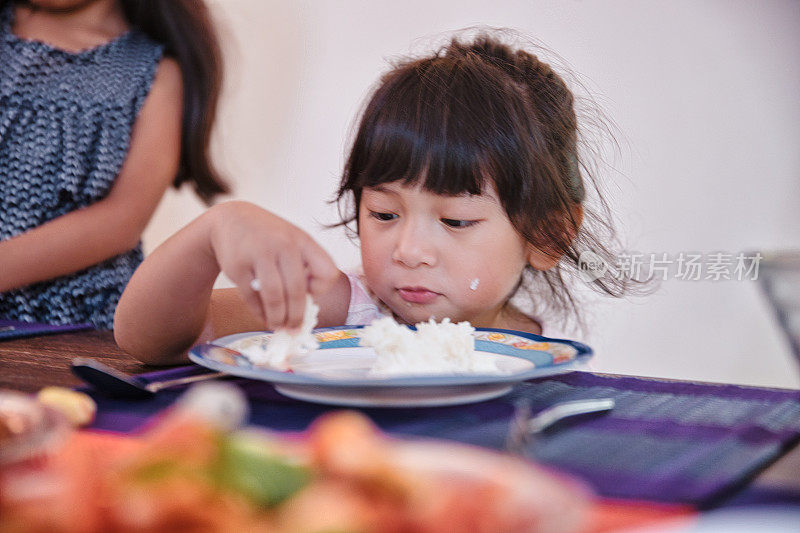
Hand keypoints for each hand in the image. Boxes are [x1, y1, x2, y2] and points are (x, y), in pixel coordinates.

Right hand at [207, 201, 339, 329]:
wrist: (231, 219)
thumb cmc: (269, 237)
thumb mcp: (292, 241)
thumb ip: (304, 267)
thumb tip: (305, 309)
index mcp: (303, 240)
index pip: (327, 271)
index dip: (321, 289)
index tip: (311, 294)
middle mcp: (283, 245)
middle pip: (297, 290)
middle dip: (296, 316)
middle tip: (294, 328)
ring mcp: (259, 254)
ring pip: (274, 297)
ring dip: (277, 318)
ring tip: (278, 326)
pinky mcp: (237, 266)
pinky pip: (251, 297)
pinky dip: (259, 312)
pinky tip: (263, 316)